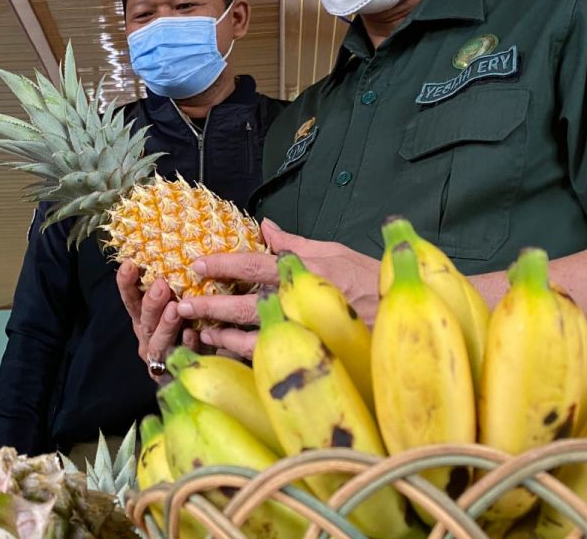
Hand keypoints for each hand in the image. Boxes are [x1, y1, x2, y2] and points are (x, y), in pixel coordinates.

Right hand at [117, 261, 199, 380]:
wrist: (198, 367)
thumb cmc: (185, 326)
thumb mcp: (173, 305)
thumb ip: (170, 288)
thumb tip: (180, 254)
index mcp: (143, 318)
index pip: (131, 299)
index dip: (127, 284)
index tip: (129, 264)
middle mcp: (147, 336)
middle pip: (144, 321)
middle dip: (151, 303)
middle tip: (161, 285)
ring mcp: (160, 356)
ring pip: (158, 342)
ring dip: (166, 325)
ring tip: (175, 309)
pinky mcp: (176, 373)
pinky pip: (182, 358)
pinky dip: (187, 345)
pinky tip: (193, 333)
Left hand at [178, 220, 381, 356]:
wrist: (403, 321)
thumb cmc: (372, 282)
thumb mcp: (336, 252)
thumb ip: (296, 244)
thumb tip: (264, 227)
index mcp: (302, 271)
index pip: (253, 264)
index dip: (221, 264)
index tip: (195, 264)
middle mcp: (299, 301)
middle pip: (244, 304)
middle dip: (210, 305)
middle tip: (183, 305)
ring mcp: (303, 332)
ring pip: (251, 336)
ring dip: (222, 335)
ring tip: (199, 332)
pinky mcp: (309, 355)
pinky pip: (271, 358)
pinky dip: (245, 356)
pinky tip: (228, 353)